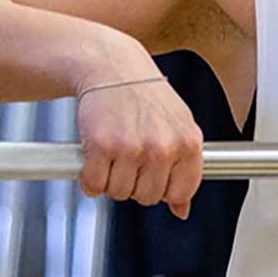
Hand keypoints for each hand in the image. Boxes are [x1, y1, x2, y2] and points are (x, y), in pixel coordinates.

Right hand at [75, 70, 205, 218]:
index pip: (179, 193)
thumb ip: (185, 168)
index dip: (162, 188)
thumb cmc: (145, 96)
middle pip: (146, 197)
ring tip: (114, 152)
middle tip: (129, 158)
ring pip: (118, 193)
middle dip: (134, 183)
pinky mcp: (102, 146)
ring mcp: (133, 147)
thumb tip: (182, 210)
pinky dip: (89, 177)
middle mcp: (163, 147)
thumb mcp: (178, 126)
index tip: (152, 174)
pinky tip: (95, 156)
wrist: (112, 67)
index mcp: (188, 143)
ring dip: (110, 179)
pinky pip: (93, 185)